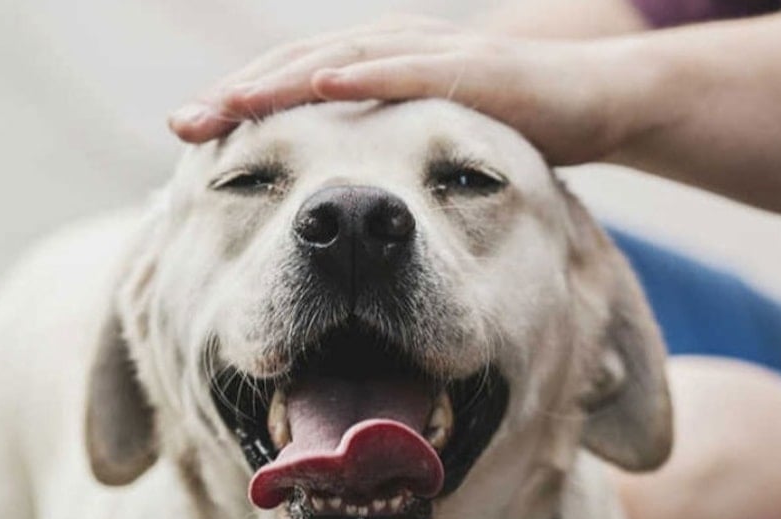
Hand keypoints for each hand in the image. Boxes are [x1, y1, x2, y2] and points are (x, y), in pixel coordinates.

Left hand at [167, 18, 645, 165]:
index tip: (187, 139)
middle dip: (239, 95)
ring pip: (342, 58)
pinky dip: (366, 71)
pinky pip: (412, 68)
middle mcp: (395, 54)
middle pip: (300, 67)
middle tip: (182, 125)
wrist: (598, 102)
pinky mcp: (477, 68)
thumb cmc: (511, 130)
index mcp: (378, 72)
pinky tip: (322, 81)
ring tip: (231, 103)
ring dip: (283, 79)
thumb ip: (385, 163)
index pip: (294, 86)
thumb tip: (333, 203)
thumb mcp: (434, 152)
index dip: (240, 109)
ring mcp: (434, 55)